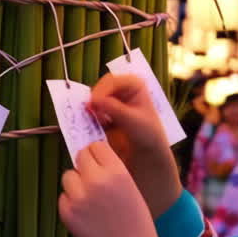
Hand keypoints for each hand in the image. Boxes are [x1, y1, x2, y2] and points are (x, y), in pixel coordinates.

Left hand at [60, 141, 181, 236]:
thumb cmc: (134, 219)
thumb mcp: (130, 185)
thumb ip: (111, 169)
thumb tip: (89, 154)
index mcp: (116, 171)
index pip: (95, 146)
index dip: (97, 155)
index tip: (100, 164)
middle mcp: (96, 180)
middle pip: (79, 157)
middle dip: (85, 166)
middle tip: (94, 181)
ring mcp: (79, 196)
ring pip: (68, 176)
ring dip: (76, 184)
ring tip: (91, 201)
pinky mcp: (67, 212)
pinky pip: (63, 197)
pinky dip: (71, 203)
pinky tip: (86, 215)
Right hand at [88, 74, 181, 216]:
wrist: (148, 155)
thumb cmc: (148, 136)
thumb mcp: (133, 121)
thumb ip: (115, 109)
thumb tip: (93, 100)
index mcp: (135, 85)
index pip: (113, 80)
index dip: (103, 89)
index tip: (95, 102)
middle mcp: (122, 91)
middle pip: (101, 88)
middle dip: (94, 99)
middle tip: (90, 111)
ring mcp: (113, 102)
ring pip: (94, 99)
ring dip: (91, 108)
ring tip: (92, 118)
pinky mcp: (105, 115)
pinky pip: (92, 112)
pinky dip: (89, 117)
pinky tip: (92, 125)